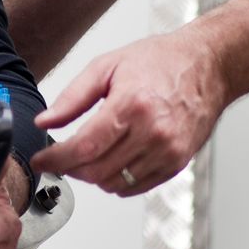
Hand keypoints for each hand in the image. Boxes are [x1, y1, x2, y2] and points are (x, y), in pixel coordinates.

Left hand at [34, 25, 228, 192]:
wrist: (207, 66)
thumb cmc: (160, 61)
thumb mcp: (107, 66)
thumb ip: (72, 98)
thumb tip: (45, 122)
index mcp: (132, 104)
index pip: (84, 147)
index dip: (56, 159)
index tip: (41, 160)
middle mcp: (153, 131)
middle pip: (97, 171)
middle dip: (70, 169)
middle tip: (61, 158)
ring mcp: (167, 150)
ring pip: (114, 183)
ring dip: (92, 176)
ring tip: (86, 157)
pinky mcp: (176, 162)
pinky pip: (136, 187)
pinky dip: (116, 181)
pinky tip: (111, 162)